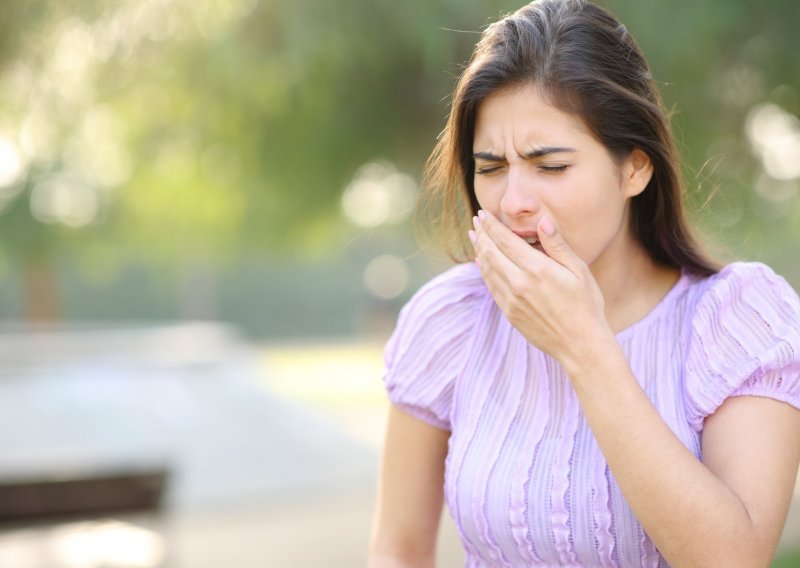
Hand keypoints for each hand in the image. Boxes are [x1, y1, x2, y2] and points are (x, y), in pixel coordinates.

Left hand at [469, 210, 610, 364]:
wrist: (580, 345)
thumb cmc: (586, 305)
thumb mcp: (578, 270)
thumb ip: (557, 245)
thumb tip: (542, 221)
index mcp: (536, 269)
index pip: (505, 241)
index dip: (491, 225)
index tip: (482, 214)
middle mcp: (519, 284)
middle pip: (491, 253)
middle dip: (481, 234)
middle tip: (475, 221)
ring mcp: (511, 300)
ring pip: (487, 270)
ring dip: (479, 251)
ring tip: (475, 237)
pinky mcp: (509, 313)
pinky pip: (491, 286)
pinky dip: (484, 271)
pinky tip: (482, 263)